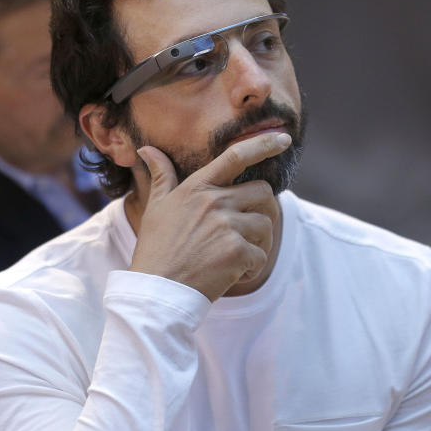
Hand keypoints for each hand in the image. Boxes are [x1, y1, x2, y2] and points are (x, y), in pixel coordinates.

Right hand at [131, 132, 290, 300]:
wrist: (157, 292)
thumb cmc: (156, 250)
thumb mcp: (155, 208)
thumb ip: (161, 176)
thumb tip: (147, 149)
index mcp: (197, 188)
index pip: (235, 156)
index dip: (263, 144)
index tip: (284, 138)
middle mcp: (213, 202)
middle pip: (263, 192)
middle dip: (263, 210)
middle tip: (249, 231)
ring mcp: (226, 226)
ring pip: (266, 225)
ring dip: (259, 243)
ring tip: (237, 257)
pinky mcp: (237, 252)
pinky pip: (262, 255)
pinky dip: (253, 268)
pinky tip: (233, 275)